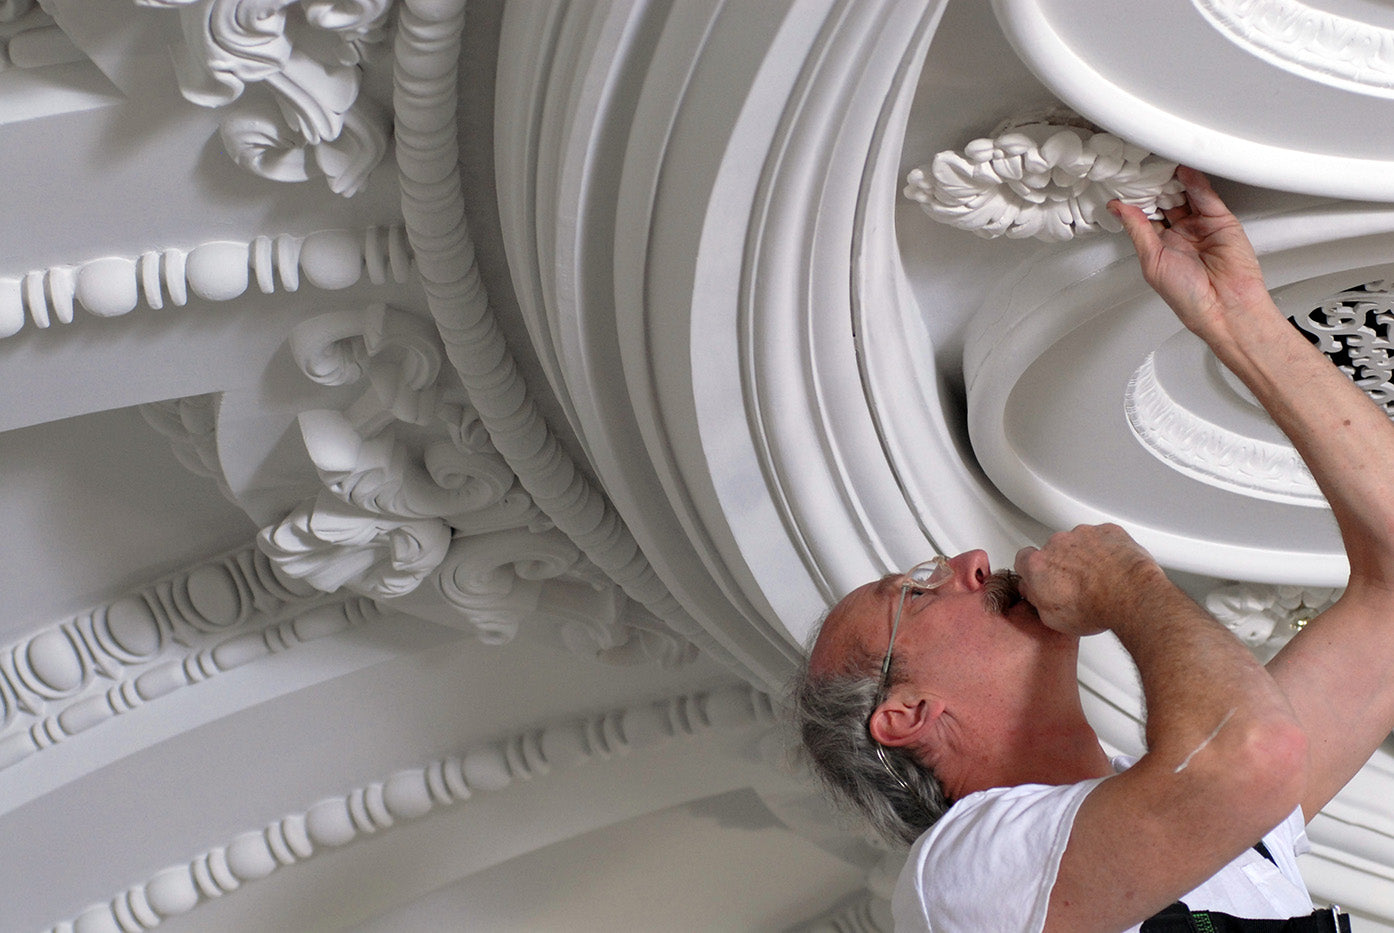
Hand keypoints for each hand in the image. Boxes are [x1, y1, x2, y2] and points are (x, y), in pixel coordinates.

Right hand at [1014, 524, 1165, 637]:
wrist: (1130, 596)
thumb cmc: (1095, 608)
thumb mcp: (1053, 618)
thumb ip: (1037, 599)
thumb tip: (1035, 594)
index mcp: (1039, 565)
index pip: (1023, 559)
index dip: (1033, 570)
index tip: (1042, 577)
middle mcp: (1058, 544)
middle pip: (1053, 550)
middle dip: (1062, 563)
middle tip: (1077, 584)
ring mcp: (1083, 535)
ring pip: (1079, 542)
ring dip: (1085, 555)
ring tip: (1100, 577)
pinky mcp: (1107, 532)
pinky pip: (1103, 537)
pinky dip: (1107, 548)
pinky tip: (1114, 567)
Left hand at [1110, 167, 1270, 341]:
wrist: (1224, 306)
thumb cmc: (1188, 296)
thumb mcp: (1152, 260)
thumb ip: (1137, 230)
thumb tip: (1118, 209)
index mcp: (1159, 245)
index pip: (1144, 214)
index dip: (1135, 199)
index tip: (1123, 182)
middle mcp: (1179, 233)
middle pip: (1164, 200)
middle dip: (1153, 186)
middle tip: (1141, 168)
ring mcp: (1199, 225)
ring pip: (1184, 195)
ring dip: (1173, 180)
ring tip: (1160, 165)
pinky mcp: (1220, 220)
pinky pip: (1205, 197)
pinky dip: (1195, 182)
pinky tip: (1184, 172)